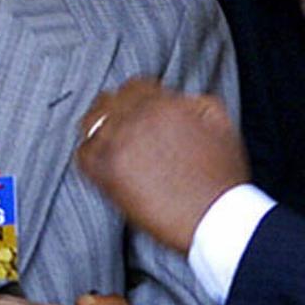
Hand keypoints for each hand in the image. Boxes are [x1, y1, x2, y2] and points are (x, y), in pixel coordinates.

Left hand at [76, 78, 249, 252]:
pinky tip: (103, 163)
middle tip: (123, 126)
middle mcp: (137, 119)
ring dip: (99, 129)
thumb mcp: (221, 124)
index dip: (139, 98)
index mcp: (163, 104)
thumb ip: (195, 102)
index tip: (141, 111)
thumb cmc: (221, 177)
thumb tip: (176, 99)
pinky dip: (90, 155)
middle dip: (116, 110)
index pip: (135, 86)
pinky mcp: (106, 174)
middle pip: (109, 100)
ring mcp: (118, 145)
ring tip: (110, 142)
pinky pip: (82, 154)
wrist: (214, 218)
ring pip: (91, 123)